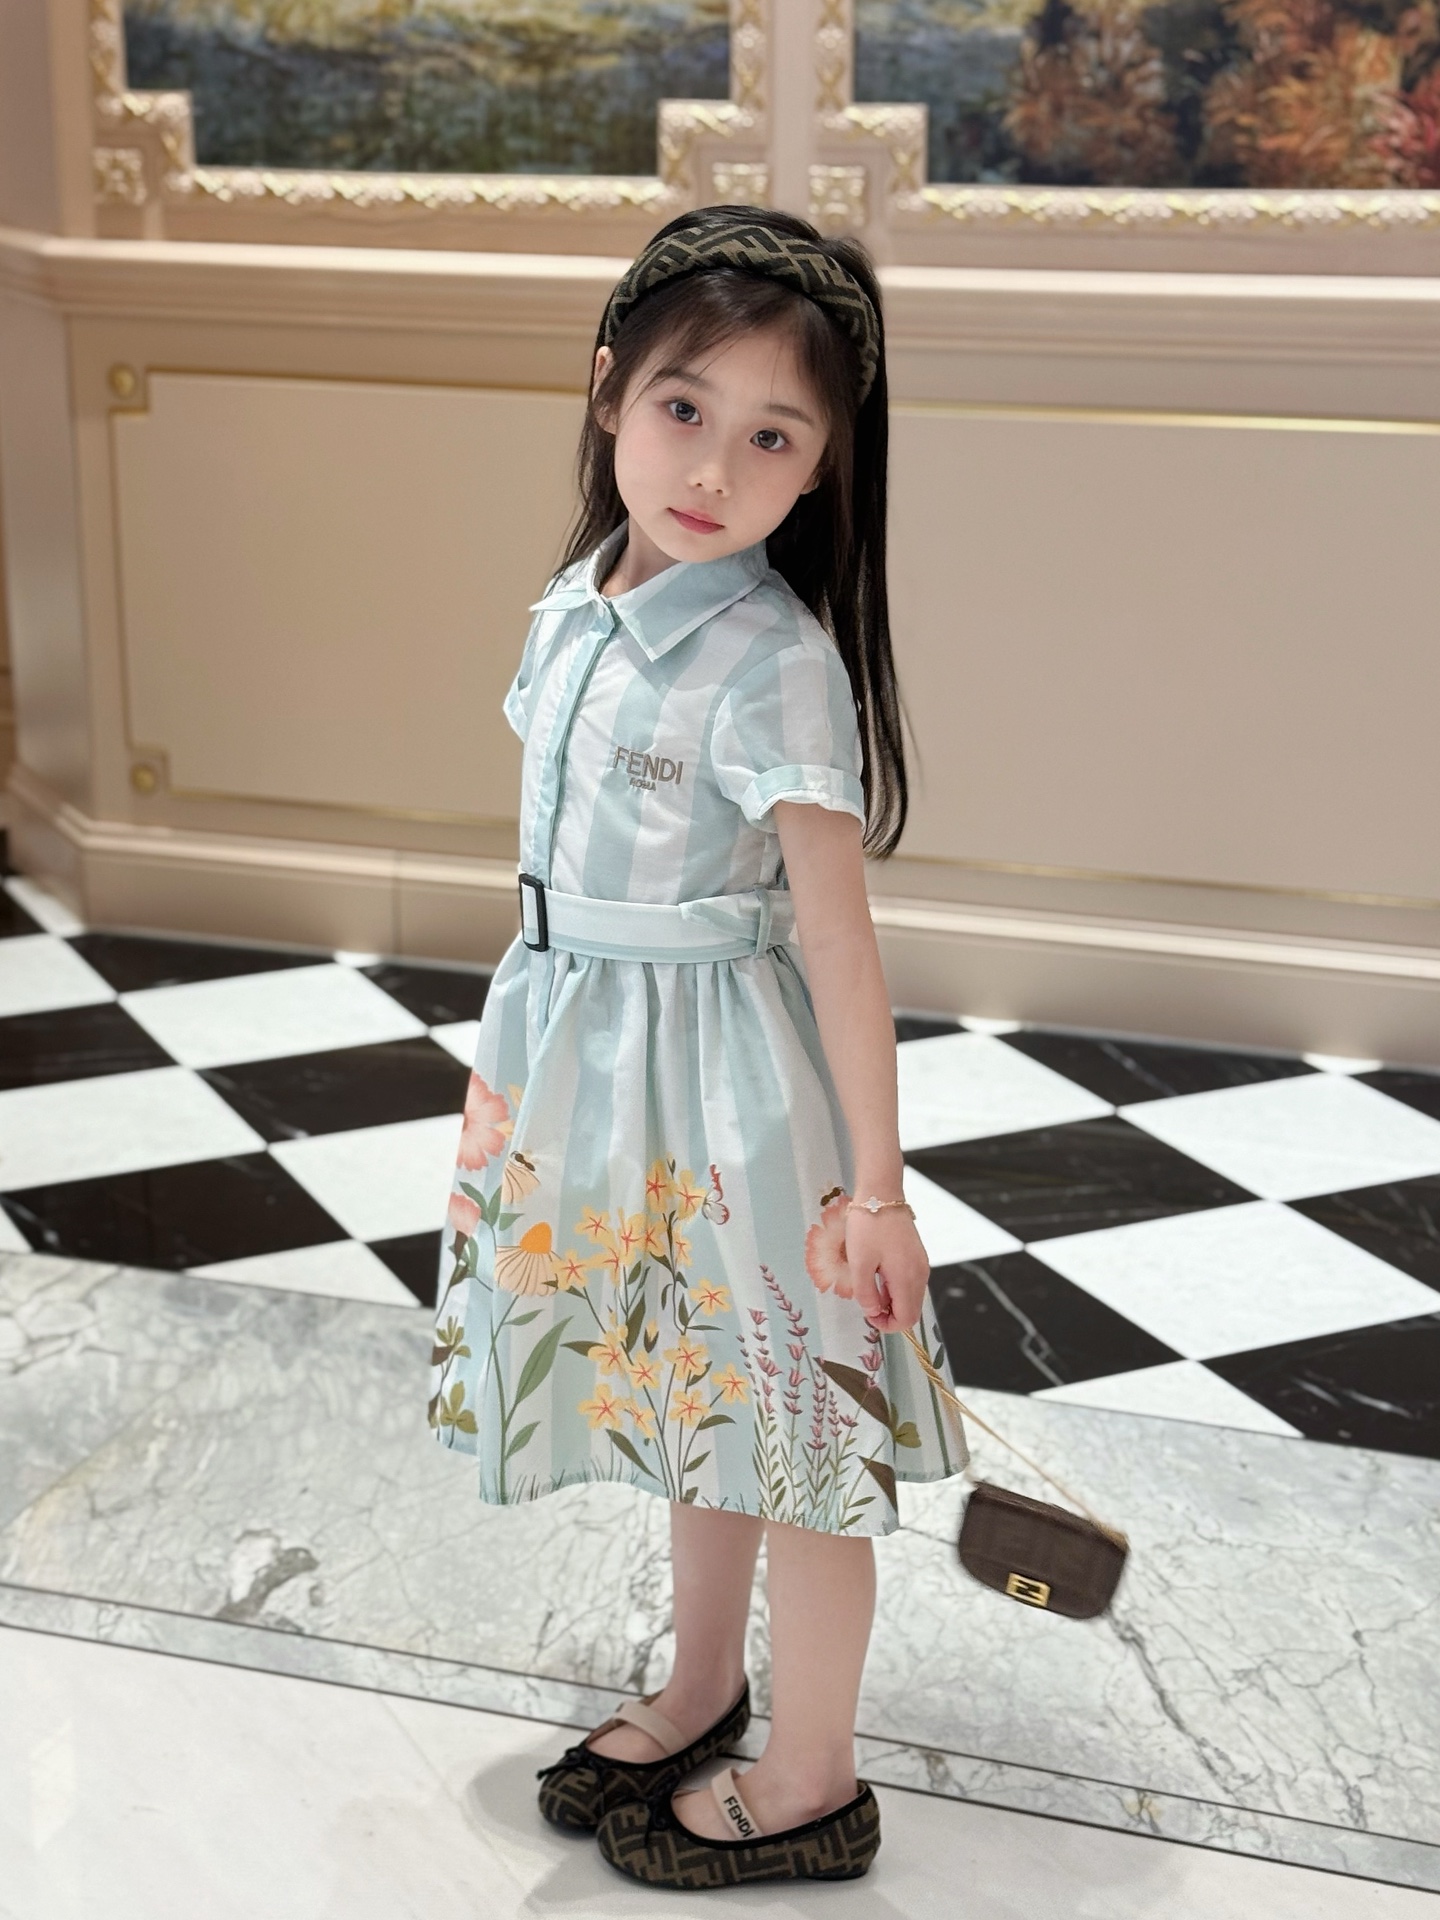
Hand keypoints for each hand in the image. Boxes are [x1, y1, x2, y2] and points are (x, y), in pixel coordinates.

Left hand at [844, 1208, 929, 1331]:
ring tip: (870, 1286)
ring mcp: (921, 1265)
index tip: (868, 1315)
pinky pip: (911, 1283)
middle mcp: (920, 1275)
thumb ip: (865, 1294)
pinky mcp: (918, 1256)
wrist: (882, 1194)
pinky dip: (896, 1288)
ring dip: (892, 1301)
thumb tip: (872, 1312)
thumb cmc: (868, 1226)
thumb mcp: (859, 1263)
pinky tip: (879, 1275)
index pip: (906, 1319)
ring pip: (911, 1298)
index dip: (887, 1325)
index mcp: (907, 1279)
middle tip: (866, 1302)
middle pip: (911, 1311)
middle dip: (889, 1314)